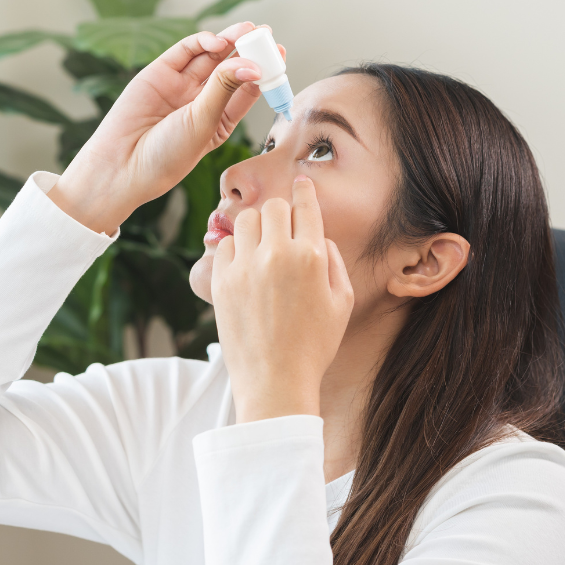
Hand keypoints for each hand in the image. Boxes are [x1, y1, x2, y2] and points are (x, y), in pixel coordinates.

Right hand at [50, 22, 276, 234]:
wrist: (122, 164)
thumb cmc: (166, 155)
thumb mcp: (204, 123)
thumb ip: (224, 89)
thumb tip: (251, 63)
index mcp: (220, 120)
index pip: (248, 89)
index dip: (264, 70)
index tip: (280, 55)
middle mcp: (202, 100)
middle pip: (232, 67)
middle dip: (250, 49)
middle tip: (266, 34)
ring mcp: (182, 85)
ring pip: (211, 56)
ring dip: (230, 40)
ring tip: (247, 30)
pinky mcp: (161, 72)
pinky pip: (186, 51)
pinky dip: (203, 42)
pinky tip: (218, 42)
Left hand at [211, 176, 353, 422]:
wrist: (275, 381)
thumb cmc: (313, 346)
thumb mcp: (342, 303)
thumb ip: (334, 261)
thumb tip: (317, 236)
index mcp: (310, 257)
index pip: (305, 206)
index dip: (303, 191)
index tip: (301, 183)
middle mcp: (277, 254)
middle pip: (273, 207)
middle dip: (280, 213)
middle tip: (281, 228)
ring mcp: (246, 266)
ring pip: (246, 220)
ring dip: (256, 228)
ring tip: (261, 248)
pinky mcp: (222, 280)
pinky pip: (225, 245)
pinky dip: (235, 249)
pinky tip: (244, 266)